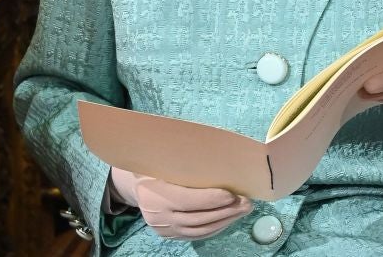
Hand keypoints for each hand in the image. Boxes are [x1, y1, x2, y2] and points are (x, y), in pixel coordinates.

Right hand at [109, 168, 252, 240]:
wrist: (136, 186)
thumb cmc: (154, 165)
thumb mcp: (160, 158)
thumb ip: (181, 158)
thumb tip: (213, 147)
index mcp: (153, 193)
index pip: (186, 200)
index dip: (210, 199)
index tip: (232, 194)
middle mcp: (158, 215)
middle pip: (197, 218)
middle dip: (225, 211)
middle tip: (246, 202)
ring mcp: (164, 229)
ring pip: (199, 230)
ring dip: (225, 221)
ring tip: (243, 210)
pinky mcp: (171, 236)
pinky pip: (197, 235)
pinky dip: (215, 228)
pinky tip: (229, 218)